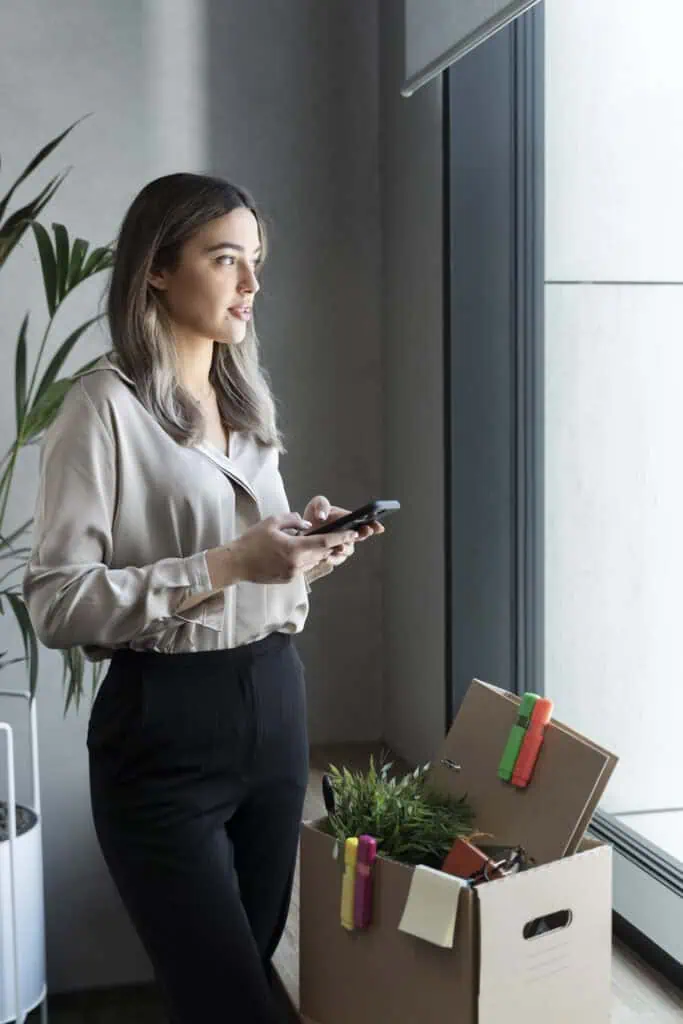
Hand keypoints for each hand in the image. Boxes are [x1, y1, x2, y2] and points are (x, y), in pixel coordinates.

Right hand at [230, 512, 358, 584]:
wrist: (236, 564)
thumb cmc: (251, 541)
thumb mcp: (272, 522)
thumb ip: (293, 520)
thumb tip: (307, 525)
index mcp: (294, 549)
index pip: (325, 542)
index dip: (341, 537)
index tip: (353, 533)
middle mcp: (297, 564)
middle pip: (323, 553)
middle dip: (333, 544)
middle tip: (342, 536)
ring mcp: (293, 574)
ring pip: (314, 561)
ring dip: (319, 552)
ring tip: (322, 542)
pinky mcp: (288, 579)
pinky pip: (304, 567)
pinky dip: (308, 559)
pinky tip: (302, 552)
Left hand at [303, 495, 384, 571]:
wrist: (301, 530)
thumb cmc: (315, 514)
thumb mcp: (317, 504)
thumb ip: (322, 505)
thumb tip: (322, 517)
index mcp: (351, 521)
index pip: (367, 523)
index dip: (374, 526)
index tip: (378, 527)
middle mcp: (349, 535)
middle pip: (361, 537)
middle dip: (362, 535)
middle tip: (360, 532)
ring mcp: (342, 547)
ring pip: (348, 550)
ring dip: (345, 548)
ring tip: (339, 546)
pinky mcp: (332, 556)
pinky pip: (336, 559)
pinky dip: (332, 558)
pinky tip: (326, 557)